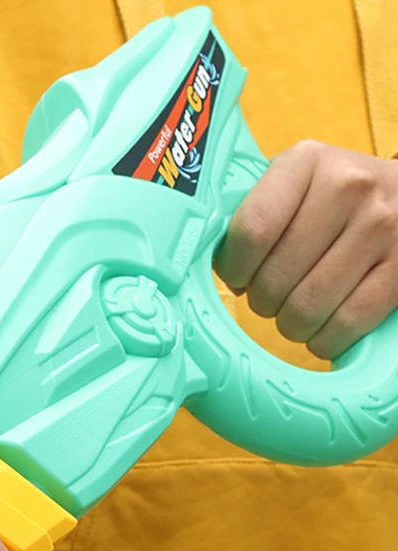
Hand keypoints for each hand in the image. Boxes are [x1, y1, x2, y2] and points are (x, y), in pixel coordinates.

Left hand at [215, 140, 397, 358]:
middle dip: (262, 301)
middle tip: (270, 296)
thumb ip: (251, 215)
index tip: (236, 275)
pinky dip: (325, 340)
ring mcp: (382, 228)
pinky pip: (348, 324)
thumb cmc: (331, 197)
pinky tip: (322, 328)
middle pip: (275, 278)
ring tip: (294, 311)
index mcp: (305, 163)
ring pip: (307, 309)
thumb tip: (216, 271)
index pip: (251, 231)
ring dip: (291, 325)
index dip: (233, 268)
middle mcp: (348, 188)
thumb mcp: (292, 184)